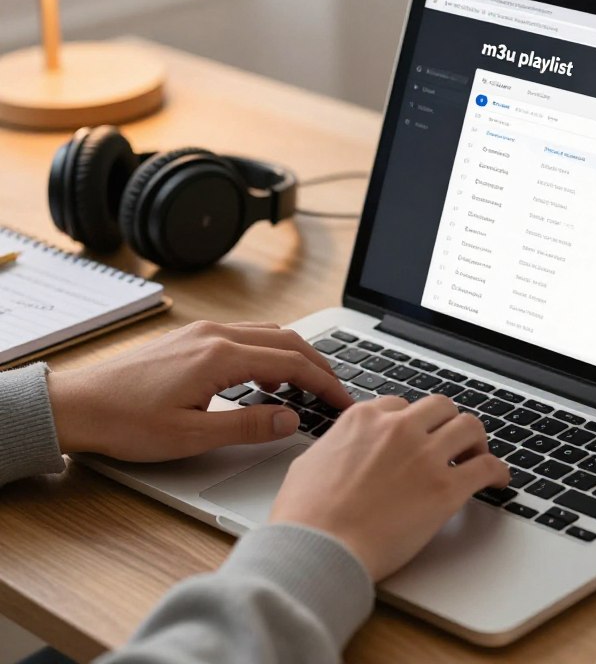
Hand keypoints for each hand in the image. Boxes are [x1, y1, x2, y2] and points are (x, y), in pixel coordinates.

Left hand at [46, 321, 351, 460]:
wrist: (77, 406)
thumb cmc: (126, 423)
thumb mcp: (193, 436)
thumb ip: (249, 425)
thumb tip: (292, 419)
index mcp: (221, 356)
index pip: (293, 363)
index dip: (326, 383)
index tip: (344, 402)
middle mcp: (216, 335)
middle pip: (287, 341)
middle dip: (319, 366)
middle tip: (336, 393)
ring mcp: (203, 332)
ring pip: (268, 334)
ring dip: (295, 357)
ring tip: (308, 389)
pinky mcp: (192, 337)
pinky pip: (246, 336)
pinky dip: (270, 353)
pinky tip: (267, 379)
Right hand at [269, 394, 508, 580]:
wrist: (318, 548)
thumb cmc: (306, 516)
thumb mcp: (309, 462)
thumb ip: (335, 447)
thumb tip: (341, 451)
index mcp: (364, 419)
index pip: (400, 405)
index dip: (411, 423)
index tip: (417, 437)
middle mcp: (398, 428)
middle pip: (440, 407)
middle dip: (447, 423)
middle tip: (451, 442)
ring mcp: (424, 456)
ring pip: (469, 426)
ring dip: (475, 440)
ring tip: (476, 456)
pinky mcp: (445, 489)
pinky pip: (486, 467)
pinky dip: (498, 471)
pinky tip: (498, 480)